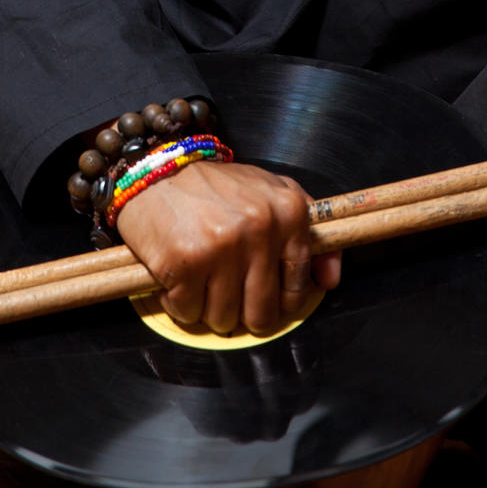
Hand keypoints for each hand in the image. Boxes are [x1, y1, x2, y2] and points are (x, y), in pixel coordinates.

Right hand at [116, 160, 341, 336]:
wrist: (157, 168)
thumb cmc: (216, 187)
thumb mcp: (272, 193)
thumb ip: (309, 234)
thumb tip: (329, 281)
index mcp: (289, 212)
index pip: (298, 288)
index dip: (280, 301)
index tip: (266, 296)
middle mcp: (260, 229)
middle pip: (262, 313)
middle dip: (244, 312)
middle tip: (228, 290)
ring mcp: (221, 247)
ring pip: (224, 319)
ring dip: (209, 307)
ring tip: (201, 276)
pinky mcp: (184, 263)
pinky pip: (188, 313)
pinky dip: (180, 303)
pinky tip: (179, 276)